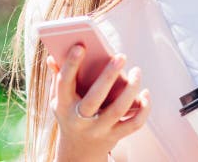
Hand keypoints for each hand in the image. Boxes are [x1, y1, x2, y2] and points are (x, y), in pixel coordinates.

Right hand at [46, 45, 150, 161]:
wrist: (78, 152)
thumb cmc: (70, 116)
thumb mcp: (57, 100)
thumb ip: (57, 78)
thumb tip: (52, 57)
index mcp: (64, 105)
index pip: (64, 83)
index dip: (71, 65)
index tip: (81, 46)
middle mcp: (80, 119)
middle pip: (95, 98)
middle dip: (108, 76)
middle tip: (121, 56)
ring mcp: (99, 129)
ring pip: (118, 110)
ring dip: (131, 89)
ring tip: (136, 71)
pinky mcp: (115, 136)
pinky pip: (133, 124)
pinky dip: (143, 109)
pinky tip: (145, 94)